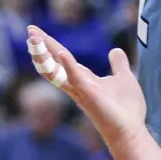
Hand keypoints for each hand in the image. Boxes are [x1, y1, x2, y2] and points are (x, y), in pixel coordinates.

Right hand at [27, 26, 147, 154]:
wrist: (131, 131)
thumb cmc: (126, 109)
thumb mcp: (123, 78)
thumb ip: (118, 65)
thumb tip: (115, 50)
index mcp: (84, 79)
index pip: (61, 58)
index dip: (49, 45)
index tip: (35, 31)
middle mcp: (77, 84)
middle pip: (53, 62)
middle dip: (41, 46)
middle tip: (29, 29)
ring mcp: (81, 90)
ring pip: (55, 71)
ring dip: (45, 55)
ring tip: (34, 38)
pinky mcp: (88, 96)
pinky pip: (74, 79)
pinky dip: (68, 65)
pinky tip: (62, 52)